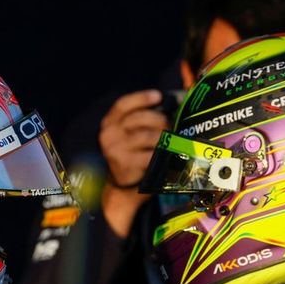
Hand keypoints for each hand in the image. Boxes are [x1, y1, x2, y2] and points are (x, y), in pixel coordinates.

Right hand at [98, 89, 167, 237]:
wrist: (124, 188)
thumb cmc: (134, 156)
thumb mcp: (131, 135)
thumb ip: (145, 118)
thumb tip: (175, 100)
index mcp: (109, 124)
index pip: (123, 105)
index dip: (141, 97)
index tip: (158, 95)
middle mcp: (109, 135)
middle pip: (139, 118)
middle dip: (160, 120)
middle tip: (170, 126)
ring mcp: (116, 150)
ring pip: (148, 136)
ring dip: (164, 137)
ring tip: (172, 141)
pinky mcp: (127, 164)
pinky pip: (151, 154)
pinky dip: (163, 153)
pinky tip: (168, 154)